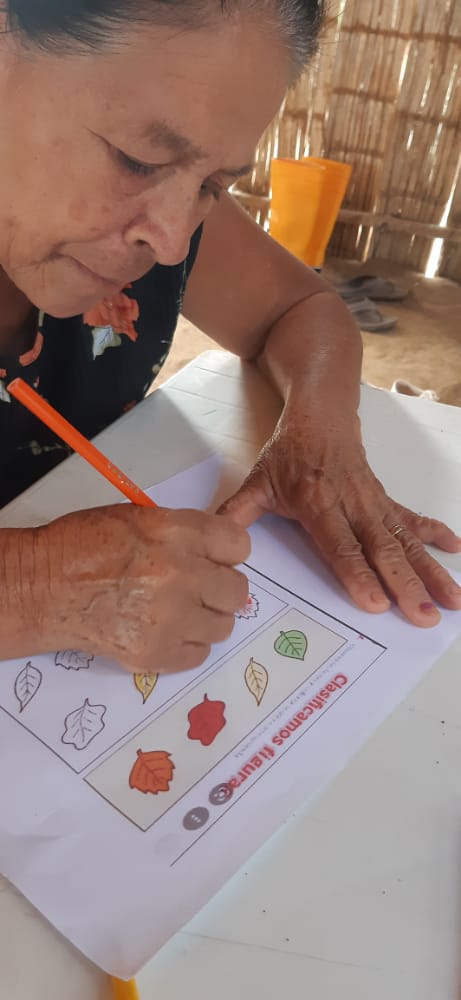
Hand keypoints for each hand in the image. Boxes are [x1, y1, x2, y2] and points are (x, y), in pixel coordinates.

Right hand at [36, 505, 249, 671]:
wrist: (45, 588)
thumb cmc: (83, 545)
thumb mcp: (139, 518)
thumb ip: (183, 533)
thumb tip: (214, 552)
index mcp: (179, 533)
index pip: (240, 546)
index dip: (227, 553)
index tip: (215, 559)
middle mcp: (183, 575)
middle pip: (238, 591)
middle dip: (220, 589)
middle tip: (197, 589)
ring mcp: (172, 618)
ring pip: (223, 626)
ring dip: (205, 620)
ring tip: (176, 612)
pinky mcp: (158, 653)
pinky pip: (198, 654)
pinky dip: (185, 645)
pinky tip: (163, 631)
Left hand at [219, 406, 460, 626]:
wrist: (321, 414)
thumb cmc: (288, 453)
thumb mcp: (257, 480)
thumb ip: (237, 513)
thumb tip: (212, 540)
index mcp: (317, 502)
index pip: (340, 545)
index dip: (358, 574)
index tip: (375, 602)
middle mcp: (352, 504)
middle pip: (381, 549)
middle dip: (404, 584)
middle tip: (422, 615)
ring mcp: (373, 502)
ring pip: (405, 540)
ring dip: (429, 570)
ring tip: (451, 600)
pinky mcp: (386, 499)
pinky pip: (413, 519)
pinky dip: (436, 534)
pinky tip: (455, 551)